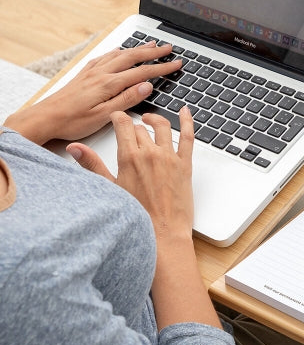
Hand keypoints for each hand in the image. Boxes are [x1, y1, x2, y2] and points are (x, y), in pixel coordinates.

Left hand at [4, 42, 181, 144]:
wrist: (44, 118)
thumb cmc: (72, 121)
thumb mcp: (104, 116)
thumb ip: (127, 100)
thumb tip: (146, 86)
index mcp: (109, 84)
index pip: (143, 73)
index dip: (162, 68)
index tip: (176, 64)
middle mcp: (102, 73)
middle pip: (133, 57)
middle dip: (154, 52)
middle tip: (169, 48)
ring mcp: (92, 72)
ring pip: (120, 54)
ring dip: (138, 48)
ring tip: (150, 44)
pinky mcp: (85, 74)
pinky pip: (105, 57)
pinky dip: (117, 51)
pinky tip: (119, 51)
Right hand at [67, 108, 194, 242]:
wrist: (162, 233)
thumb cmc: (137, 216)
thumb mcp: (109, 188)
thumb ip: (92, 164)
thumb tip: (75, 148)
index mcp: (129, 158)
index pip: (123, 125)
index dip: (119, 118)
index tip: (117, 117)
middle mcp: (150, 154)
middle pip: (140, 129)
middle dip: (134, 127)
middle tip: (131, 130)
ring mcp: (169, 158)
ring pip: (162, 127)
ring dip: (155, 119)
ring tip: (150, 119)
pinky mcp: (185, 164)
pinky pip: (188, 136)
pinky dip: (187, 121)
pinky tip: (185, 111)